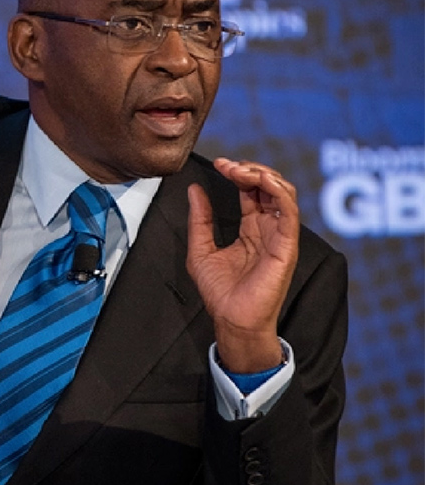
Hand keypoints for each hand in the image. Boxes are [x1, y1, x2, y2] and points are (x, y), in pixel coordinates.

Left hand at [186, 157, 298, 372]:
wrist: (231, 320)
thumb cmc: (220, 292)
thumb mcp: (200, 248)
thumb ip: (200, 218)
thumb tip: (195, 190)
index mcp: (251, 228)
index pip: (251, 190)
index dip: (238, 172)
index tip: (219, 164)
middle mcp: (268, 228)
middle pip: (269, 185)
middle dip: (249, 169)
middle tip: (228, 165)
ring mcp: (279, 235)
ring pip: (283, 192)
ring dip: (263, 174)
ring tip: (240, 170)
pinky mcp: (286, 245)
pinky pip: (289, 211)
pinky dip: (278, 190)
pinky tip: (261, 180)